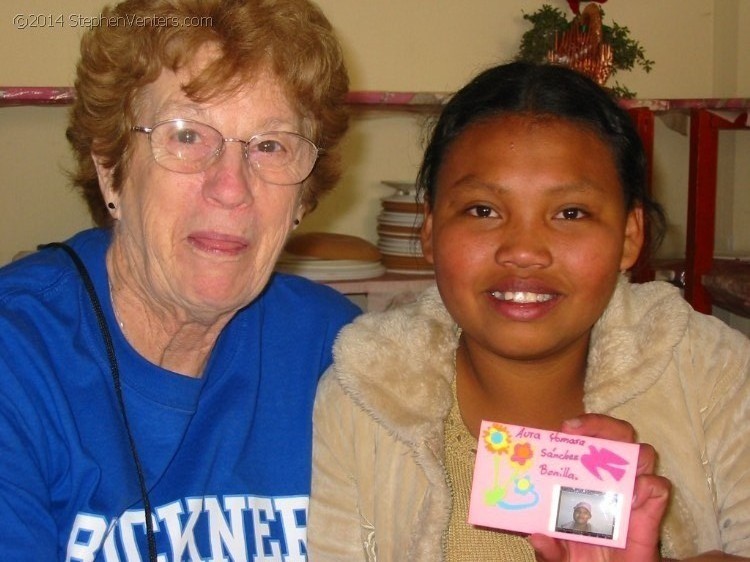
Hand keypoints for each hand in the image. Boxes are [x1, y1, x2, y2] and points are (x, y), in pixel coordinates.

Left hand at [528, 414, 670, 561]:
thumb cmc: (580, 558)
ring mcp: (632, 495)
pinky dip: (649, 486)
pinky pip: (659, 489)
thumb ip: (548, 547)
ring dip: (627, 451)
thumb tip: (537, 536)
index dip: (579, 427)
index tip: (563, 428)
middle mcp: (611, 480)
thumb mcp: (556, 553)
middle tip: (575, 430)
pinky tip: (632, 496)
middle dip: (600, 424)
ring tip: (607, 462)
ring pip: (642, 454)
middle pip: (617, 435)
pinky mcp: (650, 515)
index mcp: (585, 479)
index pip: (588, 440)